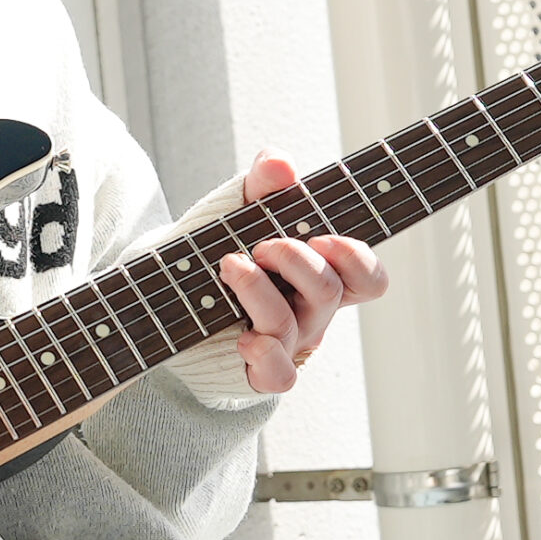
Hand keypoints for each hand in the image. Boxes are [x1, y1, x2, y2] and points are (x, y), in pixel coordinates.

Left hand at [217, 151, 389, 393]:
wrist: (171, 296)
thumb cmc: (224, 249)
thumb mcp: (243, 209)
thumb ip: (264, 184)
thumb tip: (280, 163)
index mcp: (322, 276)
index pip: (369, 279)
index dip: (357, 260)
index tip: (322, 236)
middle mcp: (311, 313)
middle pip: (328, 292)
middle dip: (295, 260)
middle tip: (262, 245)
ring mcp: (287, 343)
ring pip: (290, 326)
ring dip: (258, 290)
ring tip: (230, 265)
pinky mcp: (259, 369)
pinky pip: (279, 376)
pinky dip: (265, 355)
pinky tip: (243, 338)